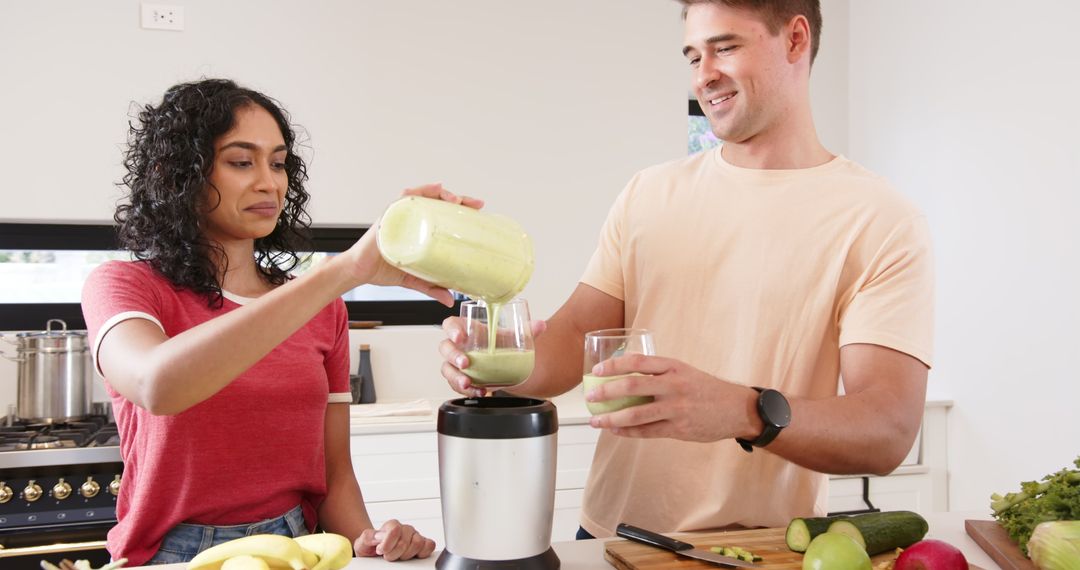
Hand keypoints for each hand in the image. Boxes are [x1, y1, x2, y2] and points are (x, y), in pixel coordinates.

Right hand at [341, 183, 483, 306]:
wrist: (360, 272)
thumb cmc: (383, 269)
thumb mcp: (415, 280)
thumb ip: (432, 288)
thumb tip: (450, 300)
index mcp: (420, 230)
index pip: (444, 215)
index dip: (462, 211)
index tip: (479, 212)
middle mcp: (412, 218)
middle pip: (438, 202)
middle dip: (458, 200)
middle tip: (474, 205)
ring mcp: (401, 215)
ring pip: (425, 196)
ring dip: (443, 194)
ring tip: (456, 199)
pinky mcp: (390, 215)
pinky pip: (406, 198)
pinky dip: (422, 191)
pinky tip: (434, 188)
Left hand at [353, 519, 436, 560]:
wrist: (375, 552)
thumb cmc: (370, 547)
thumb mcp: (363, 542)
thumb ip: (369, 536)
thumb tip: (379, 536)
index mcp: (392, 525)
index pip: (395, 530)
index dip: (387, 544)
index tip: (381, 551)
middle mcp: (405, 529)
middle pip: (405, 541)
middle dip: (395, 553)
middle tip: (388, 556)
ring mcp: (415, 536)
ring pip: (418, 543)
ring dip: (407, 554)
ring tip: (399, 557)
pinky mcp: (424, 544)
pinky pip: (430, 545)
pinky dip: (422, 552)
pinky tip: (412, 556)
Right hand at [439, 315, 546, 396]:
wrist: (502, 362)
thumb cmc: (499, 343)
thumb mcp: (512, 336)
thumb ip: (527, 330)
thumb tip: (541, 325)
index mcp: (466, 329)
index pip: (451, 325)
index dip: (452, 330)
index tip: (460, 337)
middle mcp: (458, 346)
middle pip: (445, 347)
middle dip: (453, 356)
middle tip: (466, 363)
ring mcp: (456, 363)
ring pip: (447, 369)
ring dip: (455, 377)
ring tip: (469, 383)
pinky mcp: (459, 378)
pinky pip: (455, 385)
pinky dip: (466, 390)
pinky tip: (478, 392)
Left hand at [584, 354, 760, 441]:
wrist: (737, 409)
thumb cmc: (706, 389)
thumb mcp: (684, 371)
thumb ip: (659, 374)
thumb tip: (625, 377)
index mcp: (674, 367)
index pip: (638, 362)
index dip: (614, 365)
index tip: (596, 370)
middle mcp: (674, 385)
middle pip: (633, 387)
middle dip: (606, 392)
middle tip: (590, 396)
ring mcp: (676, 408)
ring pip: (636, 414)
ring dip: (612, 419)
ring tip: (595, 420)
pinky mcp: (679, 429)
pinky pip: (647, 431)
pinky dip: (628, 432)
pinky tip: (615, 431)